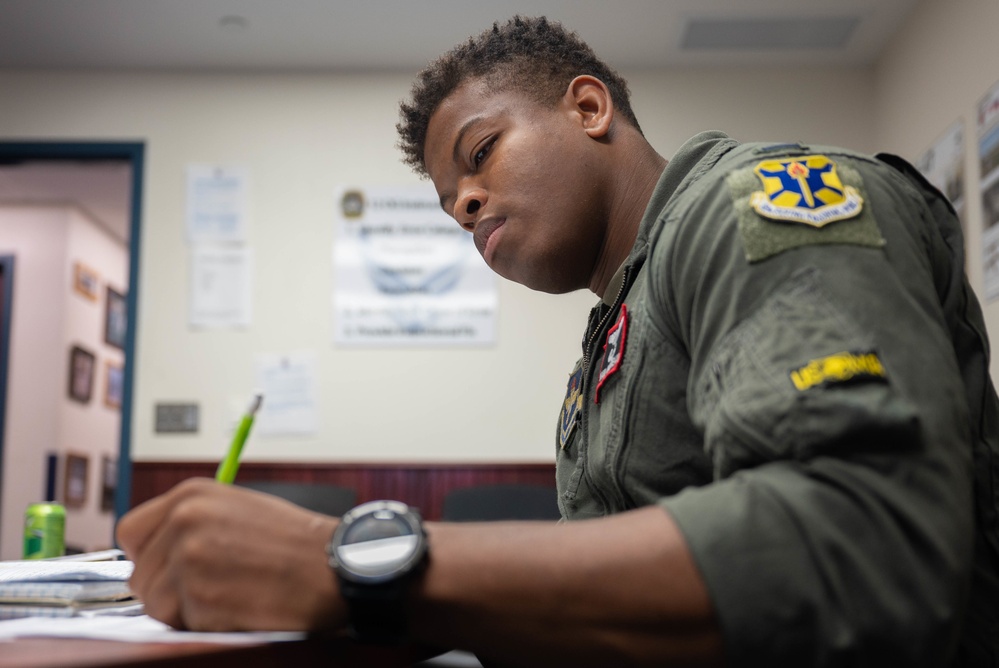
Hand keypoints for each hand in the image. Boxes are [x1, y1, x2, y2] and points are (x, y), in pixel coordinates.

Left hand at [116, 477, 343, 631]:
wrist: (332, 566)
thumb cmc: (294, 542)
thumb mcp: (237, 509)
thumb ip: (192, 522)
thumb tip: (155, 552)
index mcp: (191, 495)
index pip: (130, 533)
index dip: (148, 557)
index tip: (169, 568)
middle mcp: (184, 521)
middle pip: (140, 575)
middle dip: (168, 590)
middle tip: (213, 587)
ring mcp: (190, 559)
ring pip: (155, 606)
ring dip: (186, 611)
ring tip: (230, 595)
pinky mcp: (200, 598)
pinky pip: (182, 625)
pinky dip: (207, 624)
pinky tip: (239, 606)